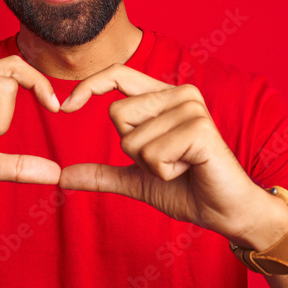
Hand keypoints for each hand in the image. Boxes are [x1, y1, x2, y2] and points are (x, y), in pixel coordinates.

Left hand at [57, 64, 287, 247]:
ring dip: (151, 166)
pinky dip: (164, 173)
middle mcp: (179, 94)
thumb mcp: (137, 180)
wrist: (226, 212)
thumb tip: (62, 176)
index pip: (117, 74)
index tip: (64, 107)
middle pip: (117, 115)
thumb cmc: (187, 190)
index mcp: (164, 97)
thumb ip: (102, 174)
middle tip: (168, 161)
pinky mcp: (199, 128)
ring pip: (132, 139)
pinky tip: (190, 169)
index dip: (88, 86)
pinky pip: (152, 154)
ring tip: (182, 166)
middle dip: (133, 151)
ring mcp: (191, 108)